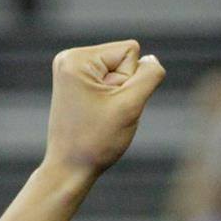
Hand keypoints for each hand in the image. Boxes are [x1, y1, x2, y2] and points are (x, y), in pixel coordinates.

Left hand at [42, 40, 165, 178]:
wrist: (70, 169)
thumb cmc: (96, 141)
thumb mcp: (131, 106)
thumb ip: (149, 76)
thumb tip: (151, 59)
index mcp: (77, 59)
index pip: (130, 51)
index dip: (129, 80)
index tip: (108, 104)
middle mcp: (70, 59)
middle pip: (125, 59)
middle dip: (123, 88)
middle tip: (103, 112)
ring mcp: (71, 71)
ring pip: (120, 72)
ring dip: (119, 96)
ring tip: (99, 115)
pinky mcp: (76, 84)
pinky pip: (111, 83)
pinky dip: (111, 100)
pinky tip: (96, 114)